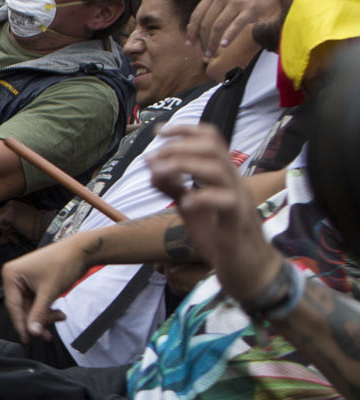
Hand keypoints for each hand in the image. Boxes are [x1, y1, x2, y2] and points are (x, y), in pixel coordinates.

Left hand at [0, 200, 48, 245]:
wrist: (44, 228)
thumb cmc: (34, 229)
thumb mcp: (18, 229)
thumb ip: (8, 233)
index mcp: (13, 204)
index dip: (5, 226)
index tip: (16, 232)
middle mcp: (10, 202)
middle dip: (3, 228)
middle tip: (16, 231)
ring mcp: (9, 205)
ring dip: (4, 228)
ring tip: (17, 229)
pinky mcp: (9, 211)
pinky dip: (5, 229)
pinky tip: (17, 228)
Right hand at [1, 237, 92, 342]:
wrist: (81, 251)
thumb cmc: (63, 263)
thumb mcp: (49, 292)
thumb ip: (38, 314)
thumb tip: (32, 331)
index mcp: (11, 275)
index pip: (12, 305)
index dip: (21, 324)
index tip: (27, 339)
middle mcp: (14, 276)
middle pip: (21, 307)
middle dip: (36, 320)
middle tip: (47, 335)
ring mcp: (24, 279)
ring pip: (30, 306)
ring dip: (44, 315)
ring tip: (59, 317)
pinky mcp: (34, 282)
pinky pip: (36, 301)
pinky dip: (46, 308)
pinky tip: (58, 313)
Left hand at [146, 124, 282, 302]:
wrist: (247, 269)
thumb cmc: (220, 236)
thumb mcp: (190, 208)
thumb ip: (174, 188)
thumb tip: (152, 169)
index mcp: (222, 175)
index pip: (210, 139)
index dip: (184, 130)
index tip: (158, 131)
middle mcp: (232, 181)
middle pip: (211, 147)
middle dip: (177, 147)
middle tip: (151, 158)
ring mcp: (238, 198)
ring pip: (216, 168)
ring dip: (182, 165)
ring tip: (158, 174)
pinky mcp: (238, 221)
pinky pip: (226, 201)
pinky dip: (201, 197)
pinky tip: (185, 203)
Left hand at [187, 0, 260, 60]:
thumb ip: (210, 11)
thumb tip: (191, 29)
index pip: (197, 15)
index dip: (192, 31)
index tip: (189, 44)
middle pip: (206, 23)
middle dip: (203, 41)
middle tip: (204, 55)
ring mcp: (237, 1)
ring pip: (218, 26)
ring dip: (212, 43)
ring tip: (211, 54)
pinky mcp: (250, 8)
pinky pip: (236, 25)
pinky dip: (228, 36)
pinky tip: (224, 46)